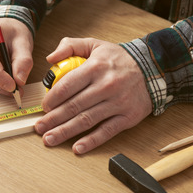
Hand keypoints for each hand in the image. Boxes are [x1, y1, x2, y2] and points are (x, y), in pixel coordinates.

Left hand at [35, 37, 152, 153]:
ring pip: (86, 120)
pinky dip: (91, 141)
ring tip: (49, 139)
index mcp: (95, 68)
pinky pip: (107, 131)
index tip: (43, 108)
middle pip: (73, 106)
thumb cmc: (118, 59)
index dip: (52, 99)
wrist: (153, 68)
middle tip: (39, 128)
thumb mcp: (94, 44)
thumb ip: (70, 46)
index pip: (67, 86)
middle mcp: (105, 86)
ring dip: (65, 132)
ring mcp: (117, 103)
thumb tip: (50, 58)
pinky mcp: (127, 117)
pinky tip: (77, 148)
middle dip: (53, 119)